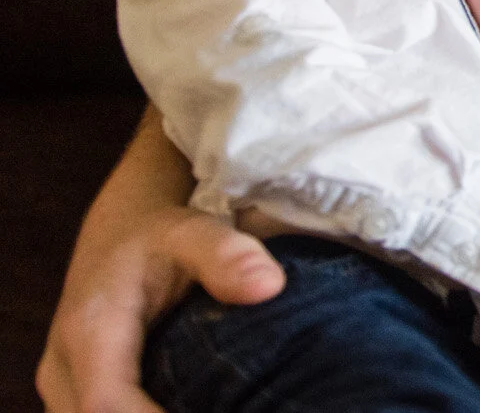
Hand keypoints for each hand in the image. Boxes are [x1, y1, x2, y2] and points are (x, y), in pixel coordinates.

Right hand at [37, 207, 283, 412]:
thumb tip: (270, 286)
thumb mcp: (192, 232)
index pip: (107, 404)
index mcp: (90, 331)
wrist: (115, 238)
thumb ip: (227, 255)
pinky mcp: (72, 397)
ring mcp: (62, 388)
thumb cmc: (157, 238)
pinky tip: (191, 408)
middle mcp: (63, 369)